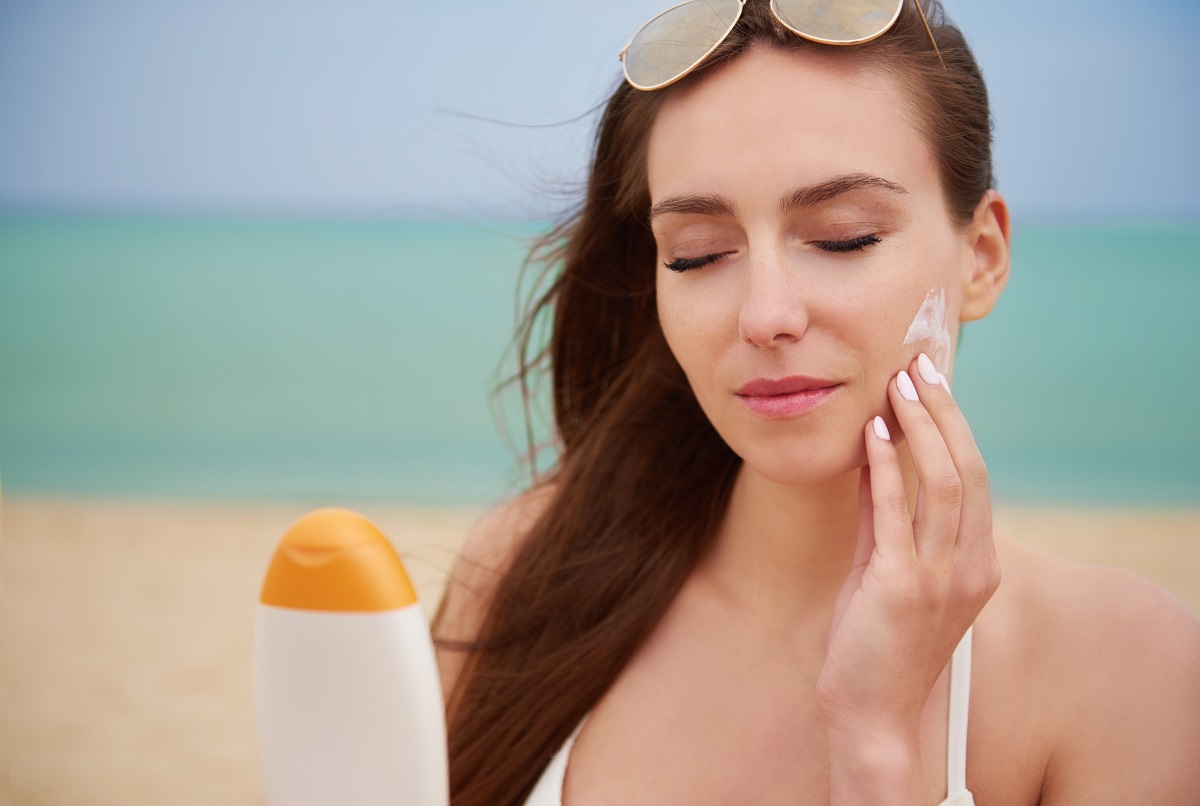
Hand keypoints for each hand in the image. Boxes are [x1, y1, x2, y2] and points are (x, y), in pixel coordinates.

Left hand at [817, 353, 999, 779]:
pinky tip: (871, 430)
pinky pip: (896, 512)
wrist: (871, 713)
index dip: (954, 425)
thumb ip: (884, 516)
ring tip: (899, 383)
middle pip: (968, 470)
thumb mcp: (886, 569)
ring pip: (944, 482)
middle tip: (919, 365)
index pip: (973, 477)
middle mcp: (971, 566)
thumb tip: (874, 454)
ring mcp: (942, 577)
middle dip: (944, 412)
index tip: (933, 382)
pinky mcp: (902, 587)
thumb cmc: (877, 642)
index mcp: (977, 562)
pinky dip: (885, 465)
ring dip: (921, 426)